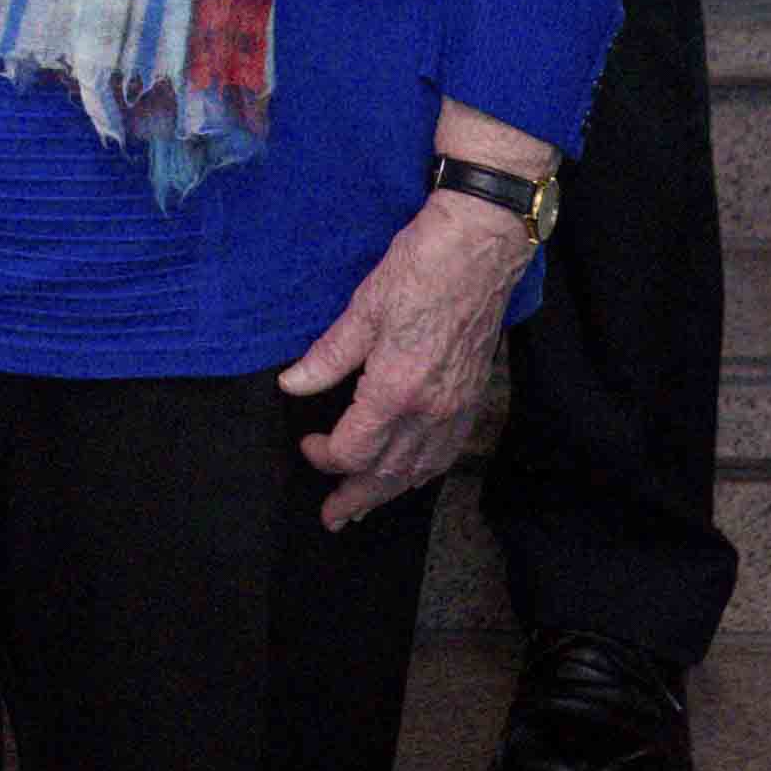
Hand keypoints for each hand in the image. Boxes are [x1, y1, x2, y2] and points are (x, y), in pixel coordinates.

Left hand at [279, 190, 533, 522]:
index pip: (354, 449)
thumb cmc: (418, 270)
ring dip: (389, 493)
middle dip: (355, 498)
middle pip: (387, 473)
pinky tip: (410, 477)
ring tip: (364, 509)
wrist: (479, 251)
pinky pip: (446, 454)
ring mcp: (456, 409)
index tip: (306, 443)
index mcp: (395, 390)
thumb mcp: (361, 309)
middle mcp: (430, 410)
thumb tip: (291, 386)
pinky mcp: (472, 400)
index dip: (324, 455)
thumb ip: (326, 356)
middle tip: (332, 519)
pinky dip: (423, 473)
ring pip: (419, 470)